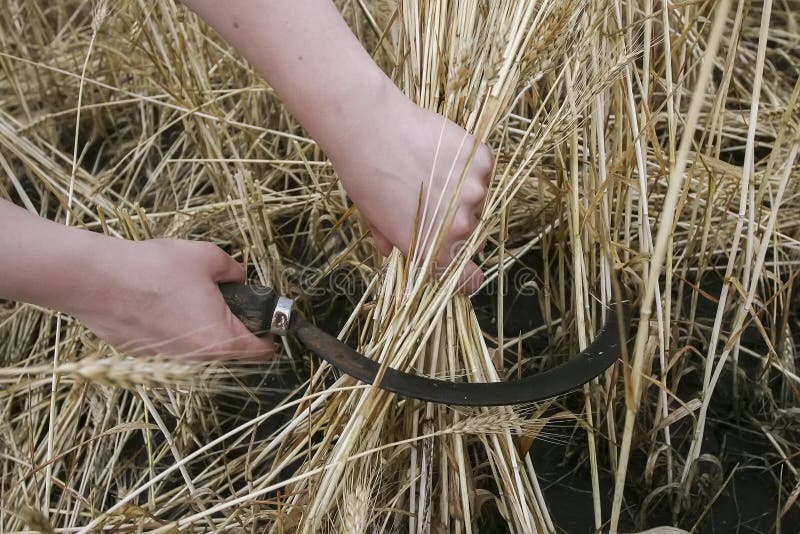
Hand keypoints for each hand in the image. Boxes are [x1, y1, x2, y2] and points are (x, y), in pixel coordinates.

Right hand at [69, 238, 272, 361]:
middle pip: (229, 348)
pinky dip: (172, 325)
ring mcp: (168, 359)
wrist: (96, 281)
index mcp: (222, 339)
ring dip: (200, 324)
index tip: (267, 321)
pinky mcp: (144, 353)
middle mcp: (198, 357)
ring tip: (185, 293)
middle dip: (233, 324)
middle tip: (224, 297)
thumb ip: (234, 270)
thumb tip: (239, 277)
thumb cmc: (155, 269)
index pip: (261, 352)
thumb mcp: (209, 257)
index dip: (270, 335)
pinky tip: (158, 300)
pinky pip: (170, 342)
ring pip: (198, 345)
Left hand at [328, 97, 492, 292]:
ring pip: (478, 200)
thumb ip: (391, 237)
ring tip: (434, 170)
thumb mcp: (374, 217)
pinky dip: (469, 164)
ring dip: (463, 191)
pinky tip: (443, 153)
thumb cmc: (364, 175)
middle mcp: (458, 228)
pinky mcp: (482, 162)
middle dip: (456, 222)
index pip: (465, 278)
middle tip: (435, 200)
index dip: (467, 276)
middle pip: (470, 234)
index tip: (469, 273)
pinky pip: (483, 170)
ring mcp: (474, 193)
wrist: (368, 128)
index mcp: (432, 250)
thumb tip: (389, 249)